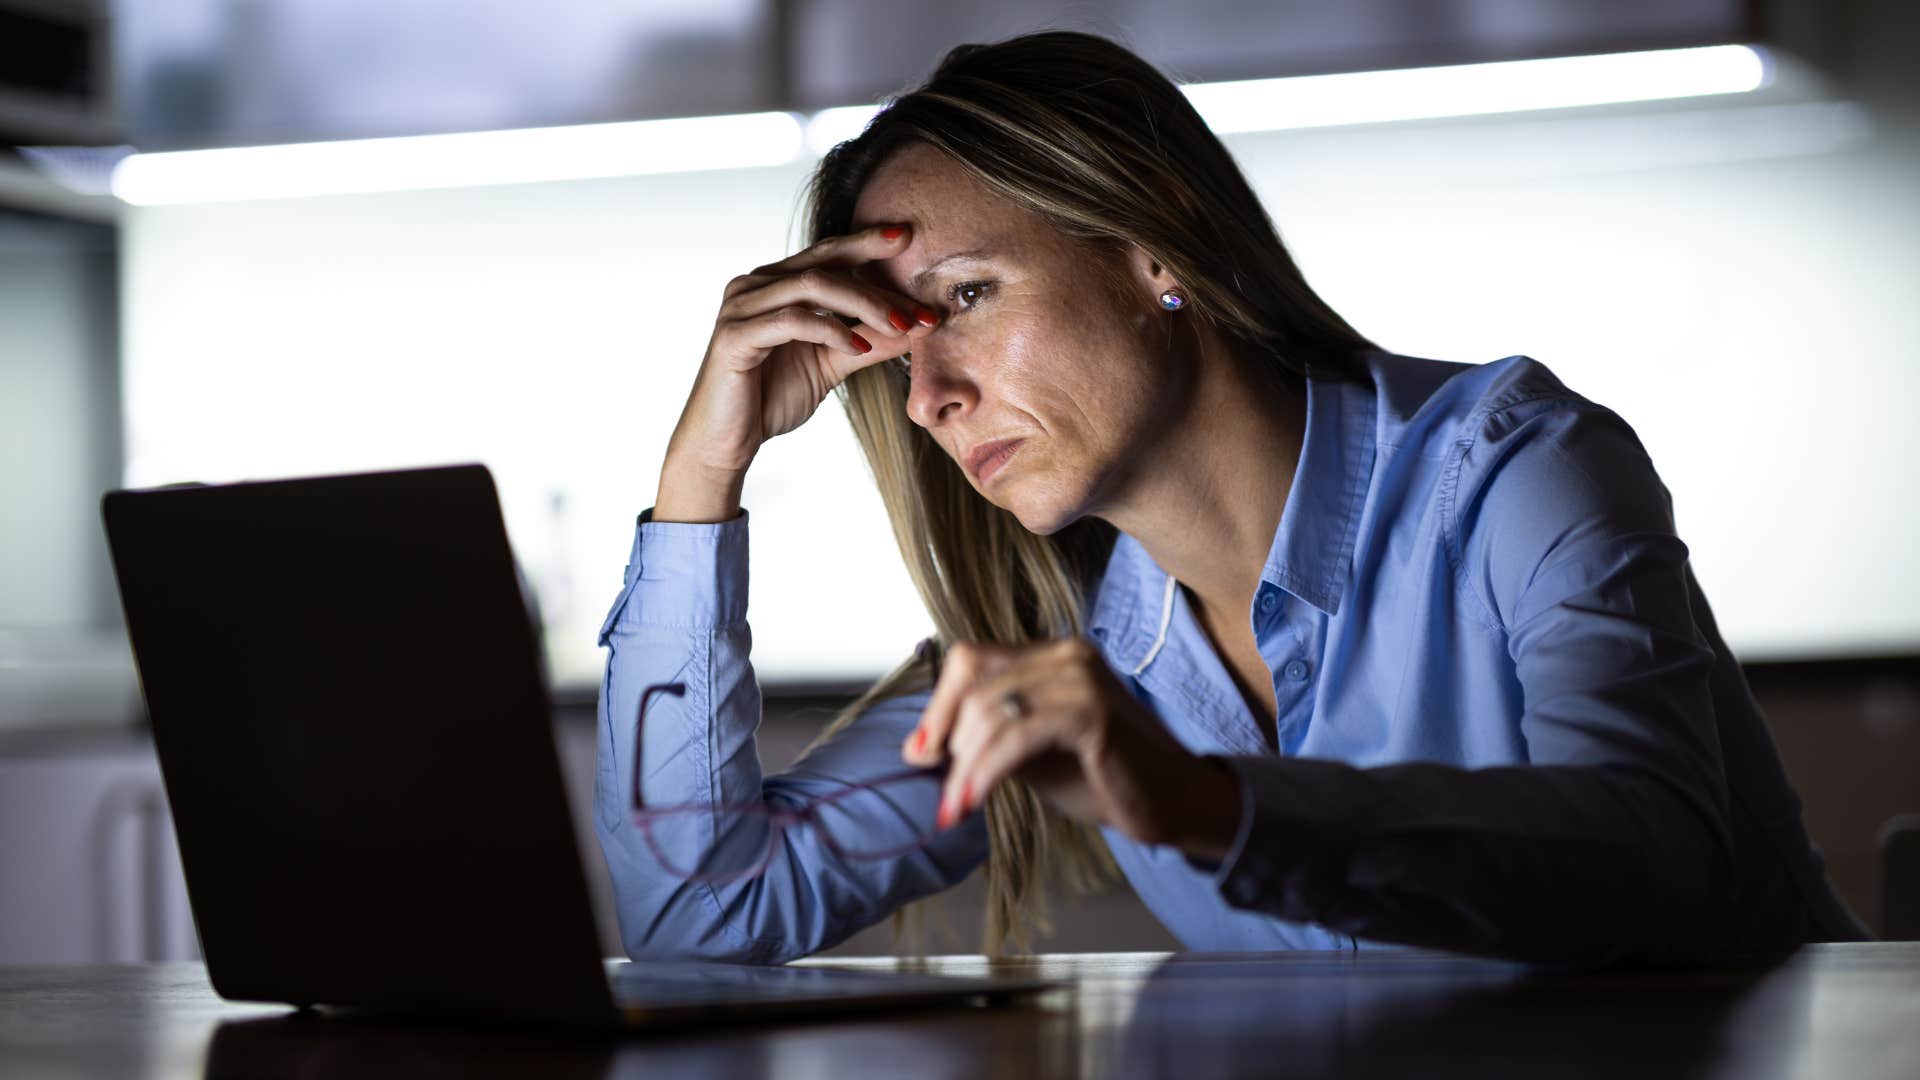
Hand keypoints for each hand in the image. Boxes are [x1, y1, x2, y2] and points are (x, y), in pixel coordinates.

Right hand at [659, 223, 939, 491]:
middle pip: (825, 263)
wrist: (725, 443)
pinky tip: (858, 348)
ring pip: (812, 286)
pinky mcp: (735, 335)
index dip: (869, 245)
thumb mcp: (832, 365)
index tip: (910, 241)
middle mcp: (754, 285)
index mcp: (774, 283)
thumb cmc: (770, 399)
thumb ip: (870, 341)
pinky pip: (793, 321)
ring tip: (899, 327)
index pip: (828, 253)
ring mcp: (741, 306)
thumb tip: (918, 325)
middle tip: (919, 305)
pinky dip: (831, 331)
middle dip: (877, 282)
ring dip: (863, 305)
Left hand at [902, 638, 1243, 859]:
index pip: (971, 660)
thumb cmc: (1106, 778)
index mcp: (1053, 655)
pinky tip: (972, 803)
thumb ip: (985, 741)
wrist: (1176, 805)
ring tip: (955, 809)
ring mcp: (1081, 678)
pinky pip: (1015, 738)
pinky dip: (985, 773)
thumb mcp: (1032, 755)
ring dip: (963, 768)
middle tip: (943, 795)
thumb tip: (919, 748)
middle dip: (946, 741)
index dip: (938, 706)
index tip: (922, 754)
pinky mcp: (1091, 712)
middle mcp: (1067, 653)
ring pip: (990, 712)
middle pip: (973, 681)